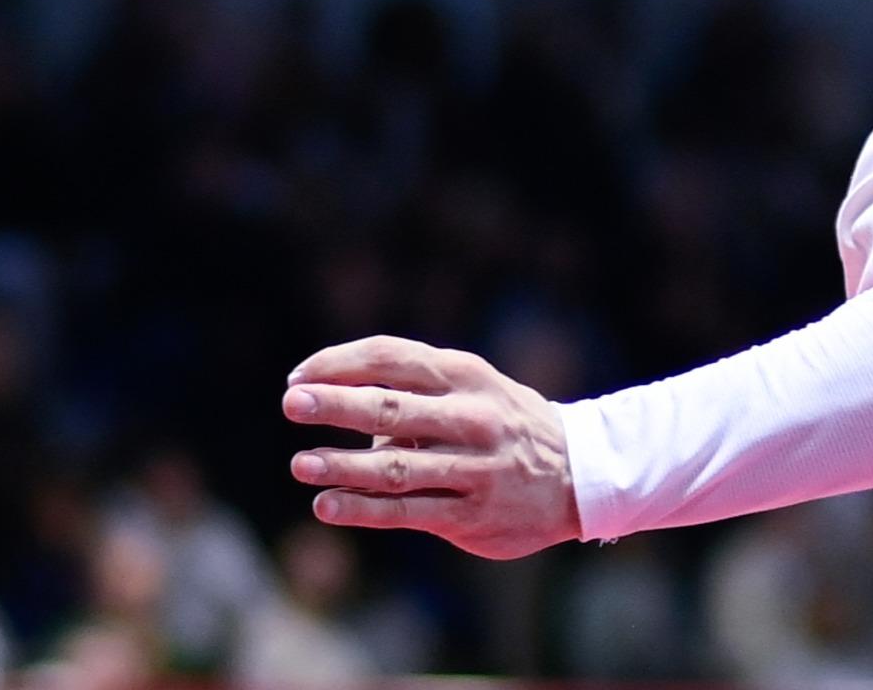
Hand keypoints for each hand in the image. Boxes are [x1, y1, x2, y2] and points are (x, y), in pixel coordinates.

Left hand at [283, 335, 579, 558]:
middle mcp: (471, 418)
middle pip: (392, 407)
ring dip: (342, 465)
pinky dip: (362, 509)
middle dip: (337, 404)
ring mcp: (474, 468)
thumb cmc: (506, 424)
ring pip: (395, 467)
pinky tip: (327, 505)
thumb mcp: (474, 390)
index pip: (393, 357)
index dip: (341, 363)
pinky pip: (407, 511)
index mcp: (467, 376)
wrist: (580, 475)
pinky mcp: (472, 514)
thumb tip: (342, 404)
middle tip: (292, 403)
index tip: (300, 376)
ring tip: (301, 464)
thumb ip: (415, 392)